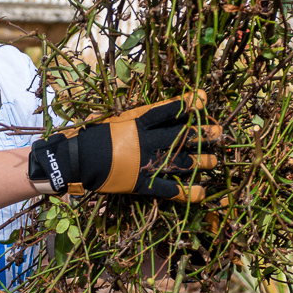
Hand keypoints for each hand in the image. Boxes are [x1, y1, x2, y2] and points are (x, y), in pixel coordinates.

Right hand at [27, 92, 220, 200]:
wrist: (73, 159)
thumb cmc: (88, 137)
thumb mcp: (111, 121)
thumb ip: (131, 119)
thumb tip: (148, 115)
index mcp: (136, 122)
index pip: (166, 111)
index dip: (186, 104)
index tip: (204, 99)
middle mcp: (145, 140)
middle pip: (180, 135)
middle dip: (202, 134)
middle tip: (220, 133)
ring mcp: (143, 162)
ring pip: (179, 160)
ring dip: (200, 161)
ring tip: (216, 160)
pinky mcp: (139, 182)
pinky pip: (167, 188)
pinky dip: (185, 191)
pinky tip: (202, 192)